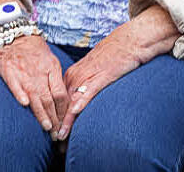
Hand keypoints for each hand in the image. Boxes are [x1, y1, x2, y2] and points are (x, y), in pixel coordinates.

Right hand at [0, 34, 68, 135]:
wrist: (15, 35)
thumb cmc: (34, 51)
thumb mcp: (51, 62)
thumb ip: (55, 80)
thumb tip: (63, 101)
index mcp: (51, 70)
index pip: (61, 94)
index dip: (63, 111)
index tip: (65, 124)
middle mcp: (39, 73)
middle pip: (49, 99)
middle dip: (54, 118)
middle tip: (56, 134)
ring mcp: (24, 73)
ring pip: (35, 96)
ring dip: (41, 113)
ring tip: (46, 127)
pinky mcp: (9, 73)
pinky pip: (15, 85)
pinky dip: (20, 94)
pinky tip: (25, 104)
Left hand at [58, 7, 176, 138]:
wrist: (130, 41)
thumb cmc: (115, 58)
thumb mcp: (95, 74)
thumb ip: (86, 88)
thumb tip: (81, 104)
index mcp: (72, 76)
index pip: (58, 102)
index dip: (55, 120)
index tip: (53, 135)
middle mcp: (75, 76)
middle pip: (62, 105)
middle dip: (58, 125)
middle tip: (55, 143)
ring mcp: (87, 76)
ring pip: (72, 102)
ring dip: (66, 121)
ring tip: (60, 138)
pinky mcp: (101, 76)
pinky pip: (88, 92)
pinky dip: (80, 103)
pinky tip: (75, 113)